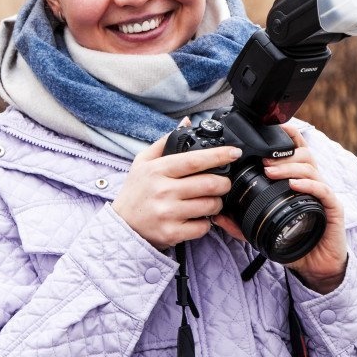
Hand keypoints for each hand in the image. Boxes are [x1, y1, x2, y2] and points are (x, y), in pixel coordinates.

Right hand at [113, 127, 241, 250]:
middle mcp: (163, 191)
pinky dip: (206, 222)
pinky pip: (203, 227)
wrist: (122, 225)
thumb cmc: (136, 191)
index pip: (195, 160)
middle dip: (224, 182)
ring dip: (216, 203)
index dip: (219, 155)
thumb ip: (165, 141)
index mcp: (158, 170)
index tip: (234, 152)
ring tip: (210, 200)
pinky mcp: (172, 233)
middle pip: (209, 184)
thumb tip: (186, 123)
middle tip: (223, 182)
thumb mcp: (143, 162)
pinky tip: (197, 217)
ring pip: (210, 206)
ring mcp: (168, 213)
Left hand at [213, 123, 348, 293]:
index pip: (296, 151)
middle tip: (263, 160)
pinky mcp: (333, 208)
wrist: (316, 265)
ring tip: (272, 171)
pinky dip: (308, 185)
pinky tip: (294, 185)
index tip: (271, 128)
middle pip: (303, 154)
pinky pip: (323, 190)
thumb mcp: (262, 230)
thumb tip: (217, 216)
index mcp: (298, 181)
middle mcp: (312, 183)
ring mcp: (323, 194)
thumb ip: (240, 223)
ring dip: (290, 167)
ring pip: (311, 168)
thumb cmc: (293, 241)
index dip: (287, 136)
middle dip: (282, 154)